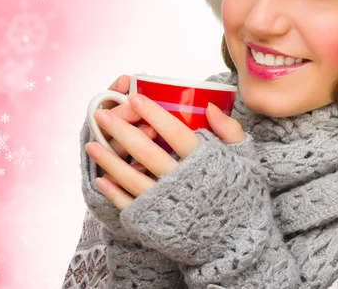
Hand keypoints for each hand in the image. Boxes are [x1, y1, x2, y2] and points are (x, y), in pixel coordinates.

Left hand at [85, 93, 245, 210]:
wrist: (236, 240)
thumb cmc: (241, 196)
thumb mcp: (245, 158)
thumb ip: (229, 130)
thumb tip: (209, 106)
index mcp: (203, 163)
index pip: (175, 132)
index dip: (154, 113)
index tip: (135, 98)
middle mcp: (181, 181)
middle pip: (146, 151)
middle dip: (122, 131)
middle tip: (102, 115)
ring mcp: (164, 204)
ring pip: (130, 177)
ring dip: (109, 160)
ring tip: (92, 144)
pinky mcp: (154, 223)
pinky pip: (129, 204)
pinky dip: (113, 192)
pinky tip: (101, 179)